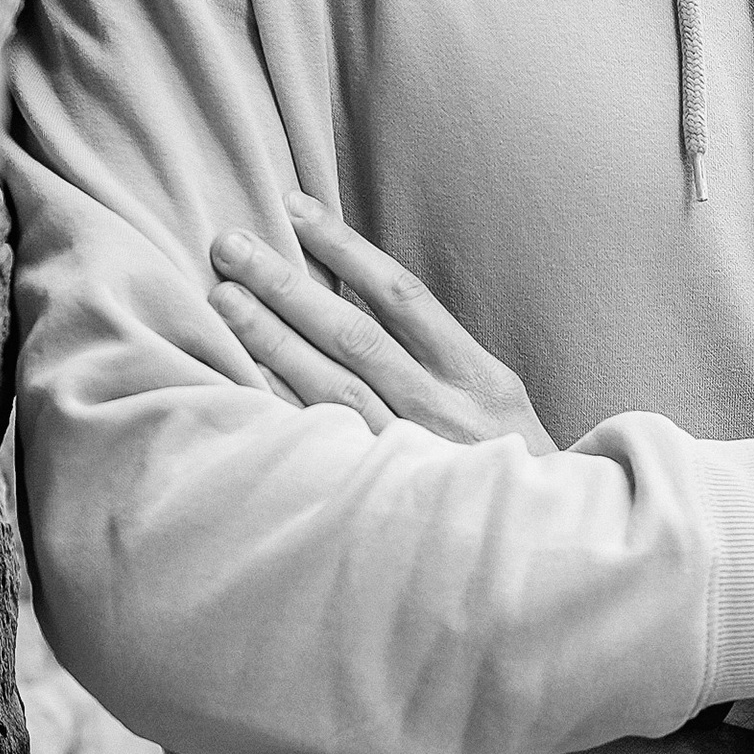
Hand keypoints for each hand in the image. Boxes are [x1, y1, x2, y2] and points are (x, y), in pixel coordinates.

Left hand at [208, 197, 557, 456]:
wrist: (529, 543)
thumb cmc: (509, 462)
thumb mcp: (501, 398)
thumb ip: (442, 352)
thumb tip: (362, 288)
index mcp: (479, 376)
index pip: (402, 295)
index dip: (345, 249)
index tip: (295, 209)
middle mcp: (442, 409)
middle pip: (352, 334)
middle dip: (287, 285)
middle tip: (231, 245)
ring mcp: (407, 453)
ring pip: (328, 385)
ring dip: (270, 338)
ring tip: (223, 297)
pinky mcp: (378, 491)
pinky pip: (319, 439)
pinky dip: (278, 404)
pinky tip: (238, 372)